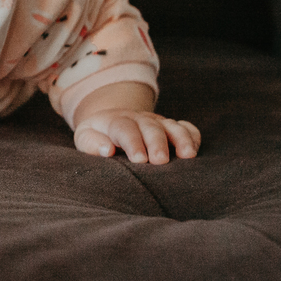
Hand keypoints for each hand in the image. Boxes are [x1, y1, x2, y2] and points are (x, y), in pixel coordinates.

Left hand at [74, 109, 199, 163]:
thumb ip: (91, 143)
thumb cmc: (97, 137)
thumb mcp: (85, 138)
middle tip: (160, 161)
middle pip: (150, 127)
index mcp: (115, 121)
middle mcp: (138, 119)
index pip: (124, 128)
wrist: (110, 121)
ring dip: (181, 139)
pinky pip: (186, 127)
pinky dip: (192, 136)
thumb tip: (107, 150)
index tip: (139, 160)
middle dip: (157, 143)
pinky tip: (195, 150)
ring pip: (171, 126)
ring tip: (188, 156)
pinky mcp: (170, 127)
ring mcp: (157, 122)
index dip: (133, 143)